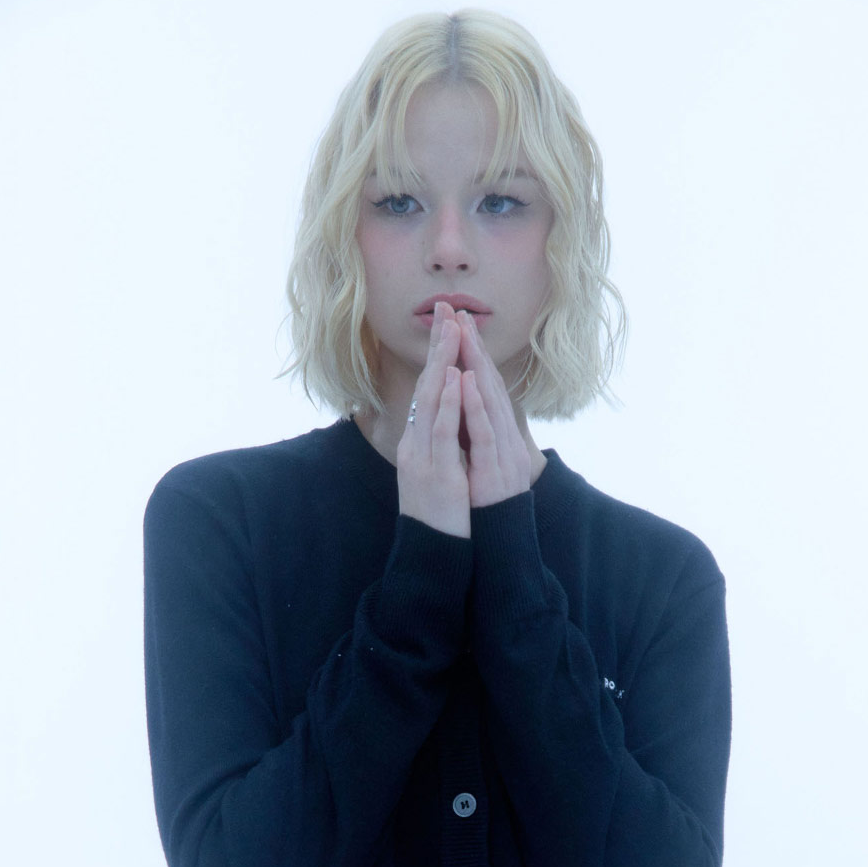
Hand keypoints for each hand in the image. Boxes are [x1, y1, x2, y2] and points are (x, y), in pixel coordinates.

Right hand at [396, 304, 469, 534]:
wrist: (431, 558)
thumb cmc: (441, 518)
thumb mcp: (438, 473)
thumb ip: (440, 445)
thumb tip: (450, 419)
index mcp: (417, 442)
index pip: (427, 388)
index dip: (437, 353)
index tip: (447, 321)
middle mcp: (414, 443)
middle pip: (425, 385)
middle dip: (438, 345)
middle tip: (446, 308)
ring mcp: (421, 456)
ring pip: (431, 401)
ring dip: (441, 362)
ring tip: (451, 330)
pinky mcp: (435, 472)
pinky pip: (440, 430)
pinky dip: (446, 401)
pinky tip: (452, 377)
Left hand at [456, 312, 536, 505]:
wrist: (498, 542)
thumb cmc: (485, 502)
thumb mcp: (478, 460)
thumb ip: (473, 432)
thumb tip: (459, 405)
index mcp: (497, 431)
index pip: (483, 384)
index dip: (471, 352)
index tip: (456, 322)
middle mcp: (504, 434)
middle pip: (489, 384)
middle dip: (473, 347)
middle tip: (459, 314)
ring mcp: (503, 450)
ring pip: (490, 400)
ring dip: (477, 366)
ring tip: (464, 336)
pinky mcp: (496, 468)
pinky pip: (485, 431)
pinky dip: (477, 405)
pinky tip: (468, 382)